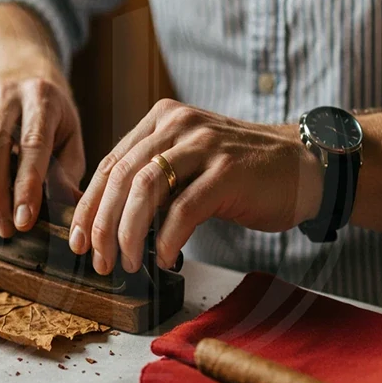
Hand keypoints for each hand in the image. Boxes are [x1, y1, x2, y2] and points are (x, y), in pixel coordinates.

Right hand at [0, 78, 84, 237]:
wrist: (29, 87)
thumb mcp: (72, 141)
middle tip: (5, 227)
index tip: (24, 219)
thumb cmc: (54, 123)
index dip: (26, 184)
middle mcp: (7, 96)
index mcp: (42, 99)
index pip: (32, 143)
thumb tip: (66, 208)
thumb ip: (67, 173)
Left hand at [68, 99, 322, 273]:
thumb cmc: (240, 172)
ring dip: (129, 233)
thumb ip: (152, 177)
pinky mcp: (228, 172)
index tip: (78, 240)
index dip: (89, 205)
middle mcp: (179, 125)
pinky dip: (168, 238)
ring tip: (127, 263)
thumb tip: (108, 221)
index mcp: (161, 119)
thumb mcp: (188, 161)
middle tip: (99, 260)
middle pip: (122, 177)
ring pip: (146, 190)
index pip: (111, 164)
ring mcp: (205, 145)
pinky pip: (184, 209)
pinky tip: (164, 258)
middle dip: (102, 225)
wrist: (303, 166)